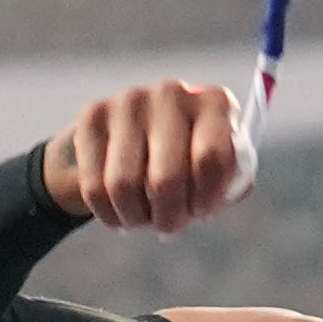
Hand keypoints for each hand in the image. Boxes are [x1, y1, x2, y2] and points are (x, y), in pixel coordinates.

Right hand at [37, 82, 248, 235]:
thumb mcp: (221, 167)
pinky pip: (95, 186)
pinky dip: (109, 214)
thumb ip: (229, 184)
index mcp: (214, 103)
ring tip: (144, 219)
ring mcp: (129, 102)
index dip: (207, 199)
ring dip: (136, 218)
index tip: (201, 213)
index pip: (213, 158)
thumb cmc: (190, 158)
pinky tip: (121, 213)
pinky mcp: (93, 117)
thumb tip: (209, 204)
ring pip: (124, 185)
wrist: (137, 133)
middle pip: (166, 178)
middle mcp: (172, 94)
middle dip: (169, 217)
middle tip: (170, 226)